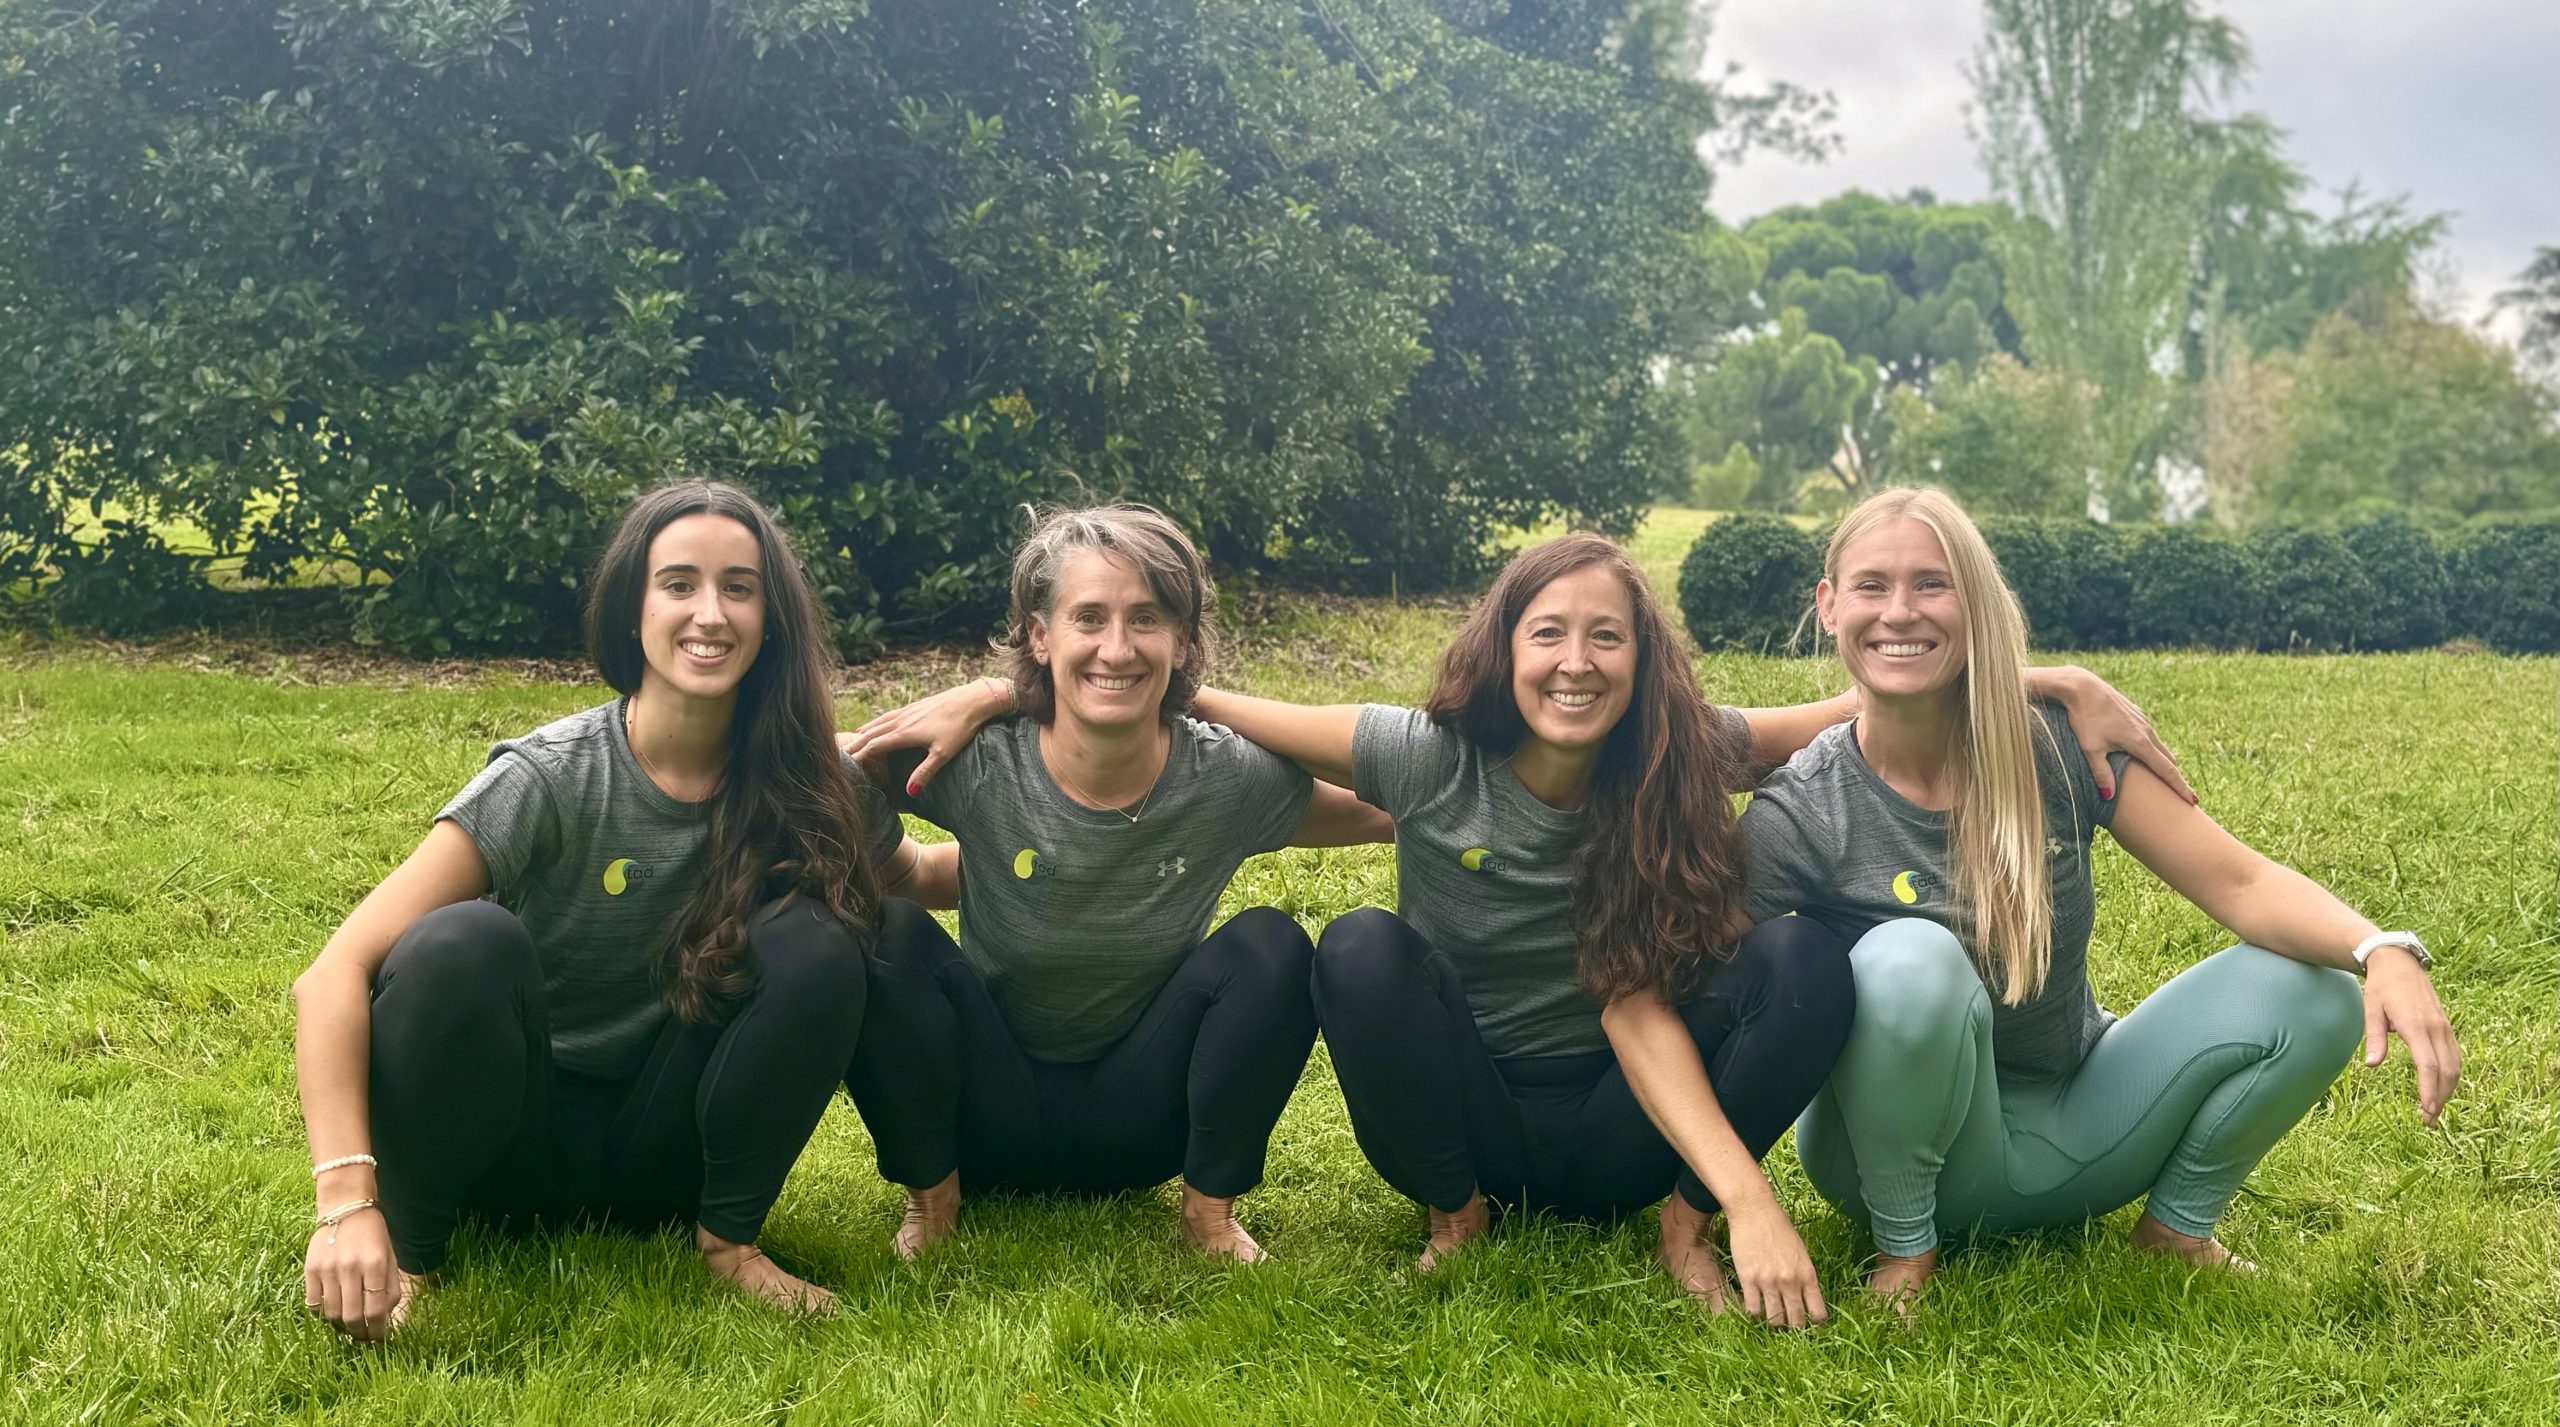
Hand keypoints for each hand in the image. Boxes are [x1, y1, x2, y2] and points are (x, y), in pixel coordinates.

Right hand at [303, 1206, 400, 1341]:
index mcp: (375, 1265)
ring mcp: (328, 1270)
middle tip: (363, 1338)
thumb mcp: (390, 1256)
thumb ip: (390, 1287)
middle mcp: (350, 1268)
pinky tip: (332, 1311)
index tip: (379, 1339)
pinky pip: (313, 1303)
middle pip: (352, 1317)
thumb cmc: (373, 1234)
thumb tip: (385, 1318)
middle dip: (360, 1334)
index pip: (375, 1311)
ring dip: (341, 1326)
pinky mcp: (310, 1269)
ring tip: (348, 1327)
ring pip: (332, 1314)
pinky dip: (323, 1313)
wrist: (345, 1207)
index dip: (378, 1331)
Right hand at [838, 678, 1011, 793]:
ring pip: (878, 723)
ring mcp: (908, 712)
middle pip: (871, 734)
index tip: (847, 767)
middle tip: (838, 756)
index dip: (859, 757)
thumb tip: (909, 794)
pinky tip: (878, 724)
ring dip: (863, 733)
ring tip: (851, 740)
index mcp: (904, 733)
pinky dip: (877, 722)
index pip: (874, 746)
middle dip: (854, 745)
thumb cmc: (960, 728)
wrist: (973, 700)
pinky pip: (888, 716)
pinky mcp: (915, 707)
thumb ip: (924, 773)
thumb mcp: (943, 754)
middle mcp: (901, 721)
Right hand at [1724, 1200, 1827, 1328]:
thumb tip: (1805, 1298)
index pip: (1818, 1313)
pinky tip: (1755, 1306)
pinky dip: (1755, 1312)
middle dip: (1794, 1327)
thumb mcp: (1801, 1251)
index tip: (1812, 1325)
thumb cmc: (1779, 1227)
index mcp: (1807, 1274)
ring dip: (1774, 1322)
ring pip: (1774, 1319)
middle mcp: (1790, 1281)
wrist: (1755, 1210)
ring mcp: (1768, 1282)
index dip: (1816, 1324)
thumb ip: (1804, 1275)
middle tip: (1790, 1324)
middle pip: (1796, 1321)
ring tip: (1772, 1317)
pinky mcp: (1748, 1279)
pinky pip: (1753, 1308)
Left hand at [2047, 664, 2195, 804]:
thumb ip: (2101, 773)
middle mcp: (2146, 731)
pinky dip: (2153, 748)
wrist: (2081, 687)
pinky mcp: (2135, 713)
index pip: (2166, 770)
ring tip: (2166, 776)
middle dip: (2175, 776)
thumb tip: (2109, 796)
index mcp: (2139, 742)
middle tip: (2183, 795)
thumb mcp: (2090, 748)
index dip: (2180, 786)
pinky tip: (2147, 753)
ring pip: (2158, 745)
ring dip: (2164, 761)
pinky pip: (2149, 735)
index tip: (2193, 800)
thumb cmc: (2084, 718)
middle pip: (2167, 758)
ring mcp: (2141, 720)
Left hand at [2362, 948, 2459, 1125]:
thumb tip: (2371, 1065)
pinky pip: (2454, 1056)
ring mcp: (2444, 1027)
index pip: (2428, 1065)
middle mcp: (2436, 1028)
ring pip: (2454, 1065)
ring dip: (2448, 1090)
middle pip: (2445, 1070)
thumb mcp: (2371, 1010)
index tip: (2426, 1110)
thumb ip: (2374, 1038)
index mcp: (2416, 1026)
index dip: (2428, 1090)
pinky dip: (2451, 1075)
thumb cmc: (2381, 988)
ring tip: (2435, 1110)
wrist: (2399, 963)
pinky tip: (2443, 1088)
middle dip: (2440, 1097)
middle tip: (2429, 1120)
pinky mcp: (2446, 1027)